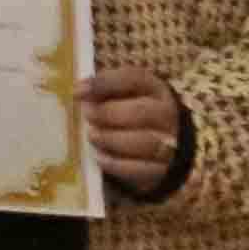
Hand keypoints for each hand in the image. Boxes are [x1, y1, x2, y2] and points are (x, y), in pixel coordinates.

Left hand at [91, 63, 188, 198]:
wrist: (163, 149)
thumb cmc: (133, 116)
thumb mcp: (124, 96)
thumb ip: (105, 90)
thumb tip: (79, 91)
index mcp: (156, 91)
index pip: (135, 79)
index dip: (106, 83)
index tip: (78, 90)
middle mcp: (167, 115)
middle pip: (141, 113)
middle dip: (108, 114)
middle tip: (87, 115)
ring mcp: (170, 144)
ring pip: (143, 142)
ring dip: (111, 139)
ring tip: (92, 136)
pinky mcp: (163, 170)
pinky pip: (140, 169)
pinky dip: (116, 164)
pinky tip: (99, 157)